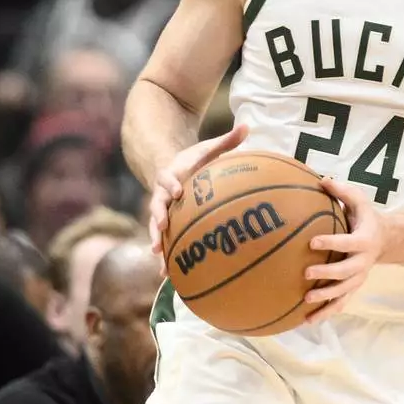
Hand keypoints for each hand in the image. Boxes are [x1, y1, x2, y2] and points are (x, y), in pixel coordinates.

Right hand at [148, 124, 248, 273]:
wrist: (169, 168)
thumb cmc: (194, 160)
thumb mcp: (207, 148)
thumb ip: (227, 140)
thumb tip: (247, 126)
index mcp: (172, 175)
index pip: (167, 178)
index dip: (171, 184)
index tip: (177, 191)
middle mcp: (162, 194)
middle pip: (155, 206)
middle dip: (157, 217)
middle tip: (162, 227)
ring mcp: (161, 211)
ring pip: (155, 229)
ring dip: (157, 243)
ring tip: (159, 259)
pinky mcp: (165, 224)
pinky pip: (164, 242)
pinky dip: (165, 258)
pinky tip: (168, 278)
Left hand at [302, 177, 385, 322]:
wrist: (387, 240)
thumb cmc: (366, 217)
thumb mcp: (359, 200)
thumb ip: (341, 191)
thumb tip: (320, 179)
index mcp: (363, 240)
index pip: (347, 242)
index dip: (331, 243)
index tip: (312, 242)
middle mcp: (363, 262)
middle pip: (346, 272)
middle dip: (327, 274)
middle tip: (307, 273)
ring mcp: (359, 278)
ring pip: (343, 292)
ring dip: (326, 298)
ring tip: (306, 301)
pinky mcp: (353, 288)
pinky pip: (340, 304)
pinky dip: (326, 313)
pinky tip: (307, 321)